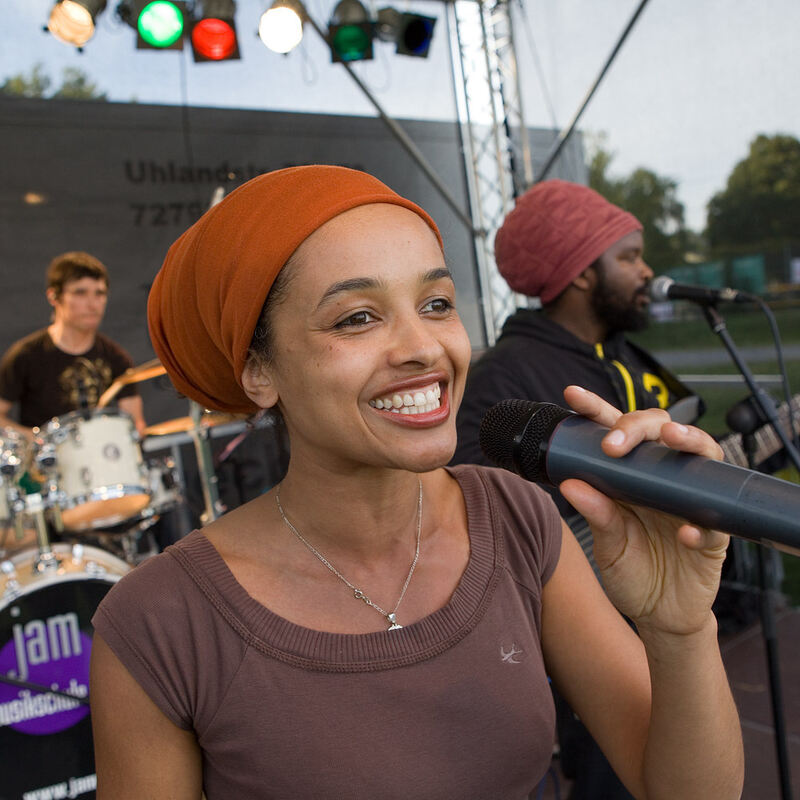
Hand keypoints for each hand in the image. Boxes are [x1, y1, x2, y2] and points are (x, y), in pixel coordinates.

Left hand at [558, 386, 728, 636]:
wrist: (659, 615)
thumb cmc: (632, 571)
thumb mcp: (607, 544)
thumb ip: (596, 515)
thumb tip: (570, 484)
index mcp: (631, 476)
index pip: (615, 433)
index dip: (596, 410)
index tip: (572, 395)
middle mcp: (663, 480)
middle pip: (659, 431)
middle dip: (638, 425)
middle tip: (614, 441)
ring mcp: (692, 503)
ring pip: (702, 457)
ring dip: (689, 441)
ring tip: (671, 439)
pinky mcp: (713, 537)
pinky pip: (714, 524)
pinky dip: (699, 525)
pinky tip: (684, 532)